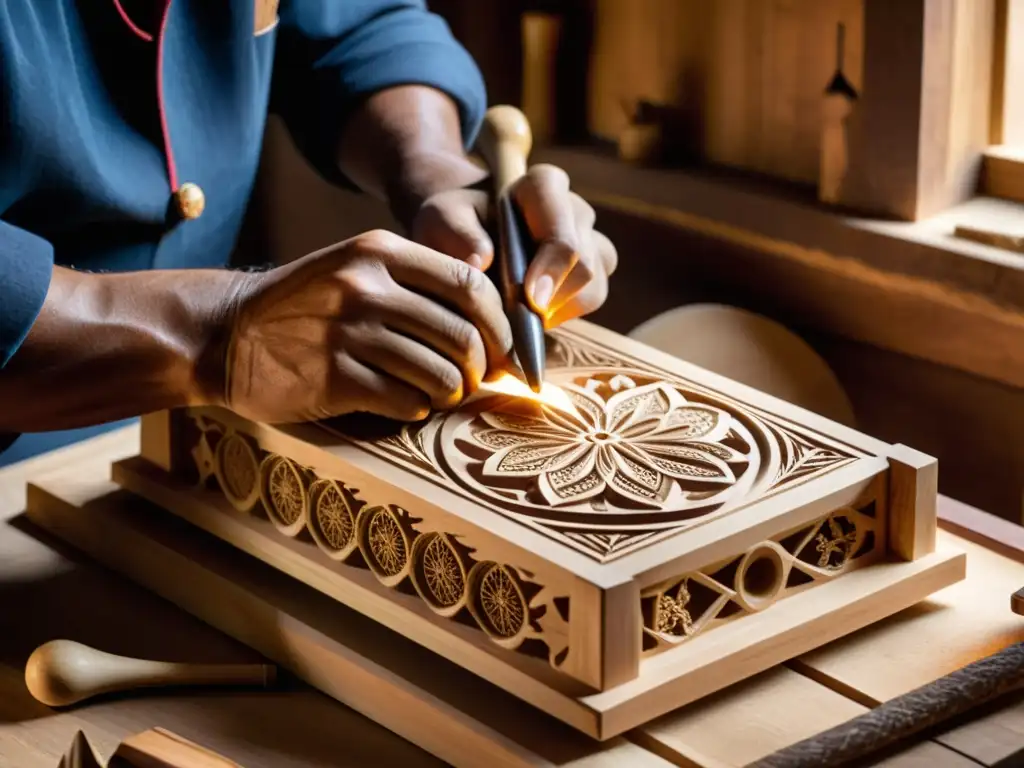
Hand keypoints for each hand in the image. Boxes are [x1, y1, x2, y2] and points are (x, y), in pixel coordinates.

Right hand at [219, 230, 513, 423]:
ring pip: (440, 374)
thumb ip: (417, 283)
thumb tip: (492, 324)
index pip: (470, 286)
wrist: (225, 332)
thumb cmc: (305, 305)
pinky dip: (417, 408)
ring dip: (451, 393)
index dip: (499, 325)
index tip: (501, 349)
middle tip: (473, 380)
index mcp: (380, 252)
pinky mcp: (334, 378)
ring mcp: (348, 333)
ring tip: (438, 393)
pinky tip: (404, 402)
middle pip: (462, 335)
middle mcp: (366, 287)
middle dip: (480, 368)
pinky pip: (406, 402)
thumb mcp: (356, 268)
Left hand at [411, 164, 617, 327]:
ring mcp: (590, 241)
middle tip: (516, 317)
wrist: (468, 234)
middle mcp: (575, 210)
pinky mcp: (592, 271)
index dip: (552, 268)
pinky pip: (590, 301)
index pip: (563, 229)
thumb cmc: (455, 223)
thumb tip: (480, 261)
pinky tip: (530, 315)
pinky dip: (562, 315)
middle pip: (584, 265)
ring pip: (594, 288)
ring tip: (519, 314)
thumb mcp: (441, 218)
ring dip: (558, 310)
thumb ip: (456, 232)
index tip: (529, 298)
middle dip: (553, 298)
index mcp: (544, 186)